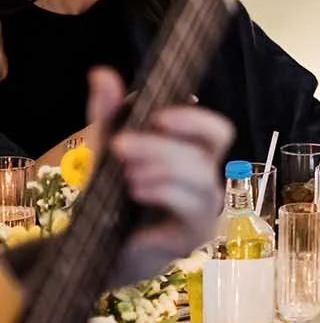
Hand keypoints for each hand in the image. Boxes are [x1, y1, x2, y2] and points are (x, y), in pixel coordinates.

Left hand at [88, 68, 235, 288]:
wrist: (101, 249)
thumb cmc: (115, 198)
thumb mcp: (107, 151)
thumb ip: (107, 115)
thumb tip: (102, 73)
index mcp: (193, 155)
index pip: (216, 131)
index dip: (195, 119)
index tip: (159, 116)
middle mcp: (206, 179)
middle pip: (210, 151)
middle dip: (165, 144)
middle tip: (121, 144)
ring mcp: (204, 208)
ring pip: (203, 179)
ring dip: (162, 168)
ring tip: (125, 173)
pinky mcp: (193, 235)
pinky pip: (192, 209)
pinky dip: (163, 193)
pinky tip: (135, 191)